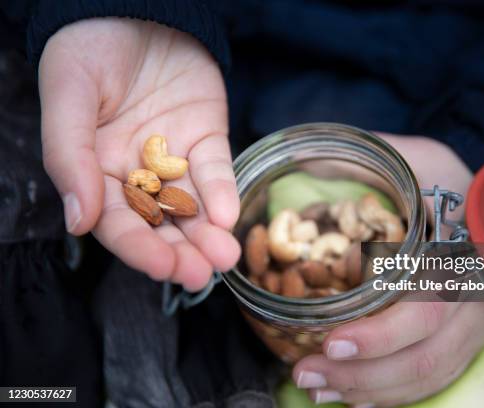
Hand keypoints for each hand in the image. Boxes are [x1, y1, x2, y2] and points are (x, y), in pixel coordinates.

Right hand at [39, 18, 239, 290]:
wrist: (135, 7)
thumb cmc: (88, 50)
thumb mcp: (69, 97)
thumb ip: (70, 158)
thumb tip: (79, 222)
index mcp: (98, 172)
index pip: (118, 222)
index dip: (139, 248)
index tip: (162, 266)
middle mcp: (138, 174)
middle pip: (160, 224)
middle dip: (180, 252)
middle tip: (200, 274)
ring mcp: (176, 159)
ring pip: (192, 207)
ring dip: (208, 234)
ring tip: (224, 257)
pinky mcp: (206, 140)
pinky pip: (215, 170)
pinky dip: (223, 192)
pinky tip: (230, 215)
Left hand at [293, 135, 483, 406]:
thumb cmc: (458, 181)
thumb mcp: (421, 157)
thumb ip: (372, 158)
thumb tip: (309, 163)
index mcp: (463, 258)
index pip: (426, 311)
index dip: (380, 336)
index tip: (331, 342)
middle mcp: (473, 301)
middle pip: (425, 357)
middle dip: (363, 374)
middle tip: (307, 374)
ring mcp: (474, 325)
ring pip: (428, 375)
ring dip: (371, 390)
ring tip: (317, 388)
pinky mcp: (467, 337)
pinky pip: (435, 377)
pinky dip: (393, 392)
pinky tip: (354, 395)